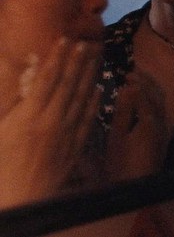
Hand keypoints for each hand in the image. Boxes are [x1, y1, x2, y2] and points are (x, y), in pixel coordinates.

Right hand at [0, 38, 100, 208]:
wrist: (17, 197)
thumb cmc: (0, 163)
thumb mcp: (0, 126)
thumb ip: (16, 99)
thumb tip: (29, 73)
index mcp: (28, 116)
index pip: (47, 78)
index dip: (57, 57)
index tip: (65, 39)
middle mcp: (51, 122)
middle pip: (68, 84)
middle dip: (78, 61)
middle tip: (87, 42)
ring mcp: (66, 134)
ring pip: (81, 98)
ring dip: (89, 76)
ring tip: (95, 58)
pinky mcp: (74, 147)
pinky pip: (88, 119)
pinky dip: (94, 102)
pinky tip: (99, 89)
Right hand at [104, 69, 169, 182]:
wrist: (137, 188)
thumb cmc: (122, 163)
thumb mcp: (117, 136)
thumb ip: (123, 111)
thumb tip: (128, 88)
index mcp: (150, 120)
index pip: (145, 94)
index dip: (137, 82)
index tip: (127, 72)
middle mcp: (161, 123)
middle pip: (157, 97)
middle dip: (147, 82)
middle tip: (135, 72)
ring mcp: (163, 131)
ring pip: (160, 104)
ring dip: (151, 91)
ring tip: (139, 83)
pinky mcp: (160, 139)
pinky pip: (159, 113)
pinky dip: (152, 103)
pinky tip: (143, 104)